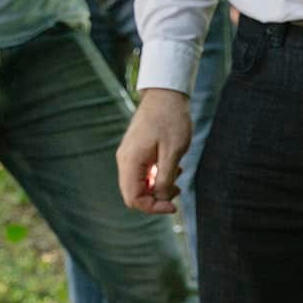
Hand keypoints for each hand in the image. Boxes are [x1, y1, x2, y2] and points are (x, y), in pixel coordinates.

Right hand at [116, 87, 191, 213]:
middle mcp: (125, 160)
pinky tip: (172, 167)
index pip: (133, 198)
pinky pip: (141, 173)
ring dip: (158, 187)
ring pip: (138, 184)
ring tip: (178, 176)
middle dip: (155, 199)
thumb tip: (160, 199)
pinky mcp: (135, 151)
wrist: (166, 95)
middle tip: (177, 191)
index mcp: (130, 161)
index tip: (173, 205)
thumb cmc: (171, 120)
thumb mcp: (173, 152)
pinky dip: (156, 176)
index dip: (153, 207)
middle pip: (133, 194)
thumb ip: (165, 179)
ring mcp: (128, 155)